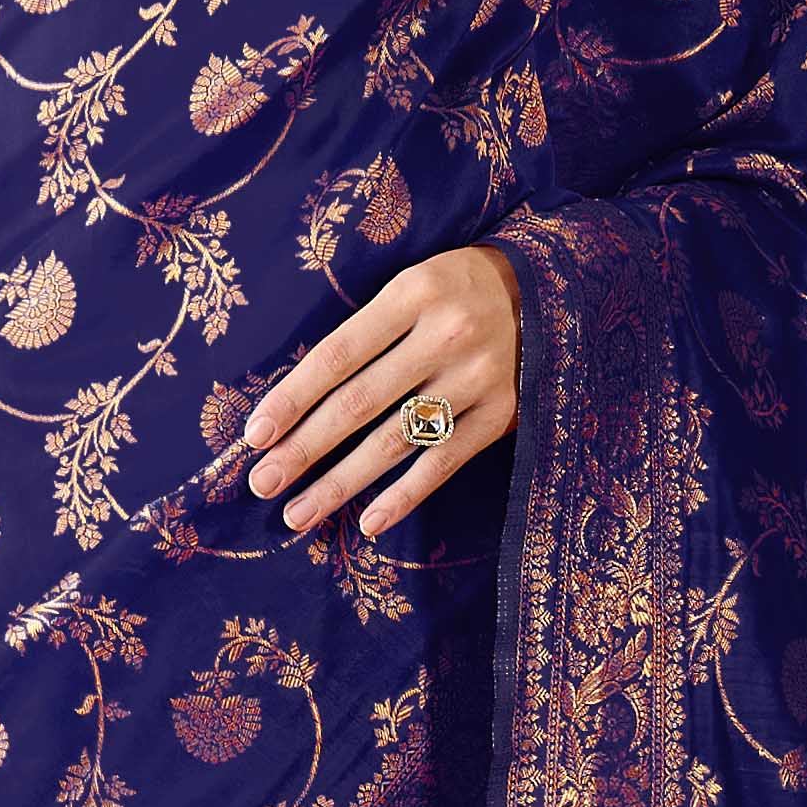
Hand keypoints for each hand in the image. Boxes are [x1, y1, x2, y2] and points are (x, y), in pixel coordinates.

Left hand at [238, 244, 523, 539]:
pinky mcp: (502, 414)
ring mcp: (478, 378)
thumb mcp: (412, 285)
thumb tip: (295, 400)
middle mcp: (446, 335)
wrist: (551, 290)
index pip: (336, 355)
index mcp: (412, 294)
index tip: (254, 435)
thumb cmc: (457, 290)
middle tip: (261, 484)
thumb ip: (364, 333)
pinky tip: (368, 522)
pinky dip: (403, 495)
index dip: (292, 398)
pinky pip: (443, 463)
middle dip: (304, 448)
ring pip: (395, 441)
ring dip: (340, 483)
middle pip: (359, 403)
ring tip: (297, 513)